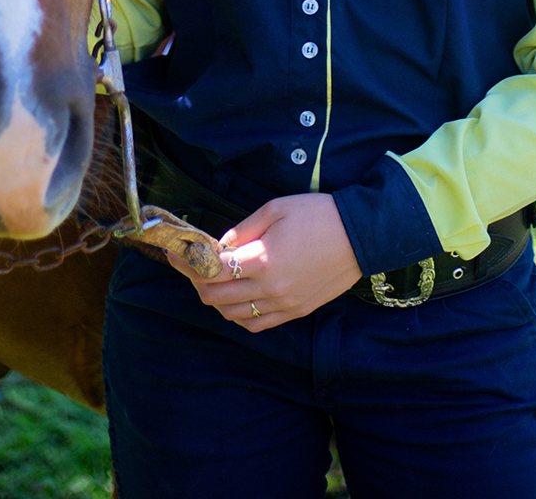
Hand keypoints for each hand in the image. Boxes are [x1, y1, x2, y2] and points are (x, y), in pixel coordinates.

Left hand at [167, 193, 360, 331]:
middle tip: (192, 265)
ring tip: (214, 280)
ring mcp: (284, 305)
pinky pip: (257, 325)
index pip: (211, 271)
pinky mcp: (295, 312)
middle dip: (197, 282)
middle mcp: (270, 289)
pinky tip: (238, 299)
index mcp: (263, 260)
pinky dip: (239, 316)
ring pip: (233, 316)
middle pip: (216, 298)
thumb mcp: (275, 209)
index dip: (187, 263)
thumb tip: (219, 246)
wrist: (360, 235)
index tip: (175, 252)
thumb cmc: (318, 214)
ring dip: (216, 300)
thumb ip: (242, 230)